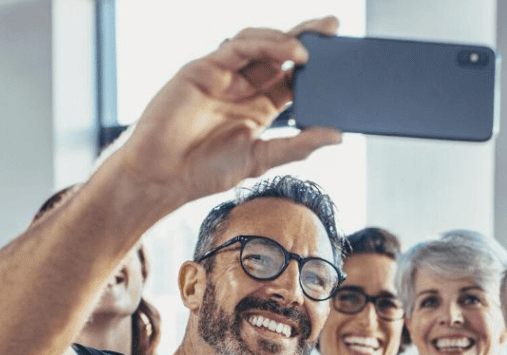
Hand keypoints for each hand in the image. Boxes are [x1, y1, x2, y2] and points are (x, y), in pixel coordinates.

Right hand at [113, 17, 343, 207]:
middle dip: (308, 37)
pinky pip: (237, 46)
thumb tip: (338, 135)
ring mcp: (224, 75)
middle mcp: (244, 87)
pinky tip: (286, 53)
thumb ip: (298, 145)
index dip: (318, 68)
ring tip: (309, 51)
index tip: (344, 59)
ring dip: (286, 41)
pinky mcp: (204, 68)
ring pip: (260, 44)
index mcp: (260, 108)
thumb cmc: (204, 172)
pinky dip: (264, 44)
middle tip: (334, 27)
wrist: (162, 176)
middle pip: (281, 54)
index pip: (295, 79)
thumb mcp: (261, 159)